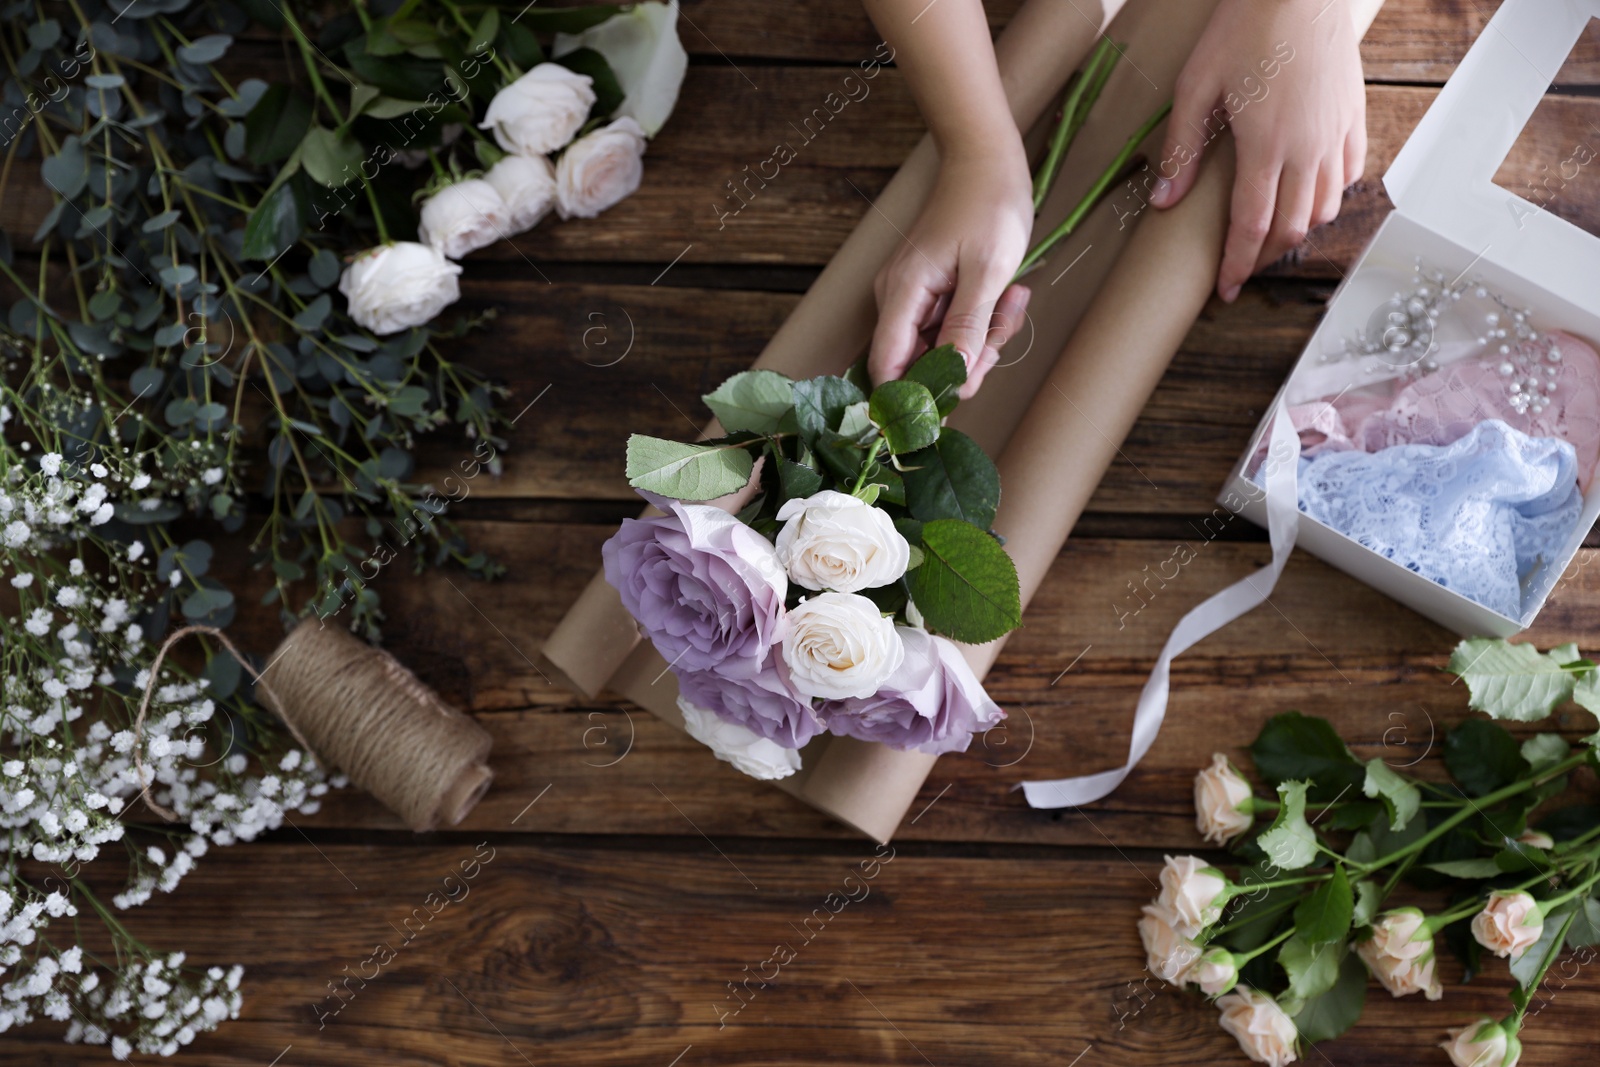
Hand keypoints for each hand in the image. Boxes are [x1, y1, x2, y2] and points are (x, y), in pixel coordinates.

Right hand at [868, 145, 1033, 397]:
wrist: (986, 162)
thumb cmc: (987, 205)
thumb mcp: (988, 270)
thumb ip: (968, 326)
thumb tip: (954, 376)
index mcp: (902, 293)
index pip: (887, 367)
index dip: (914, 395)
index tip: (956, 398)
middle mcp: (898, 299)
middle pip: (920, 364)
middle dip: (968, 362)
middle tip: (1003, 331)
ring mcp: (914, 297)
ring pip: (943, 348)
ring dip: (983, 339)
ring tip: (1012, 299)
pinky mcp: (932, 293)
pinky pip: (953, 327)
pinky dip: (983, 323)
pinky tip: (1007, 294)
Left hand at [1150, 0, 1366, 301]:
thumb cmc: (1244, 27)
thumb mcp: (1196, 86)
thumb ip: (1181, 150)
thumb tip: (1164, 202)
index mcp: (1266, 146)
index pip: (1251, 226)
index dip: (1238, 264)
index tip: (1226, 289)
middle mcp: (1308, 148)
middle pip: (1292, 227)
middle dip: (1264, 256)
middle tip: (1241, 267)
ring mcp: (1337, 134)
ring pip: (1325, 207)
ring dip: (1298, 230)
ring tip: (1270, 236)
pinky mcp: (1354, 117)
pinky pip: (1349, 175)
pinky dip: (1329, 198)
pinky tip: (1308, 197)